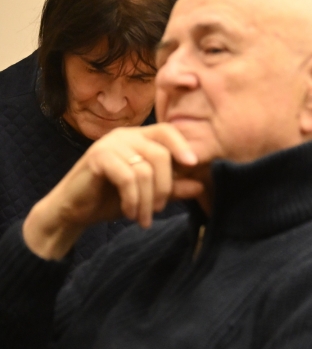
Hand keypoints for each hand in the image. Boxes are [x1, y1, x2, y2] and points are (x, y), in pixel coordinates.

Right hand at [23, 124, 203, 259]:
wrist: (74, 210)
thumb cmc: (112, 198)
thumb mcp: (149, 194)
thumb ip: (174, 188)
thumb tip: (200, 186)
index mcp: (139, 138)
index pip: (168, 131)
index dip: (183, 146)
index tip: (194, 165)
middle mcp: (125, 136)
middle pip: (161, 154)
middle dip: (165, 187)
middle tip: (158, 210)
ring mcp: (109, 145)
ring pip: (145, 169)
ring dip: (148, 200)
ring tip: (144, 217)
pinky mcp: (97, 158)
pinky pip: (128, 178)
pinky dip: (133, 199)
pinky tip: (130, 213)